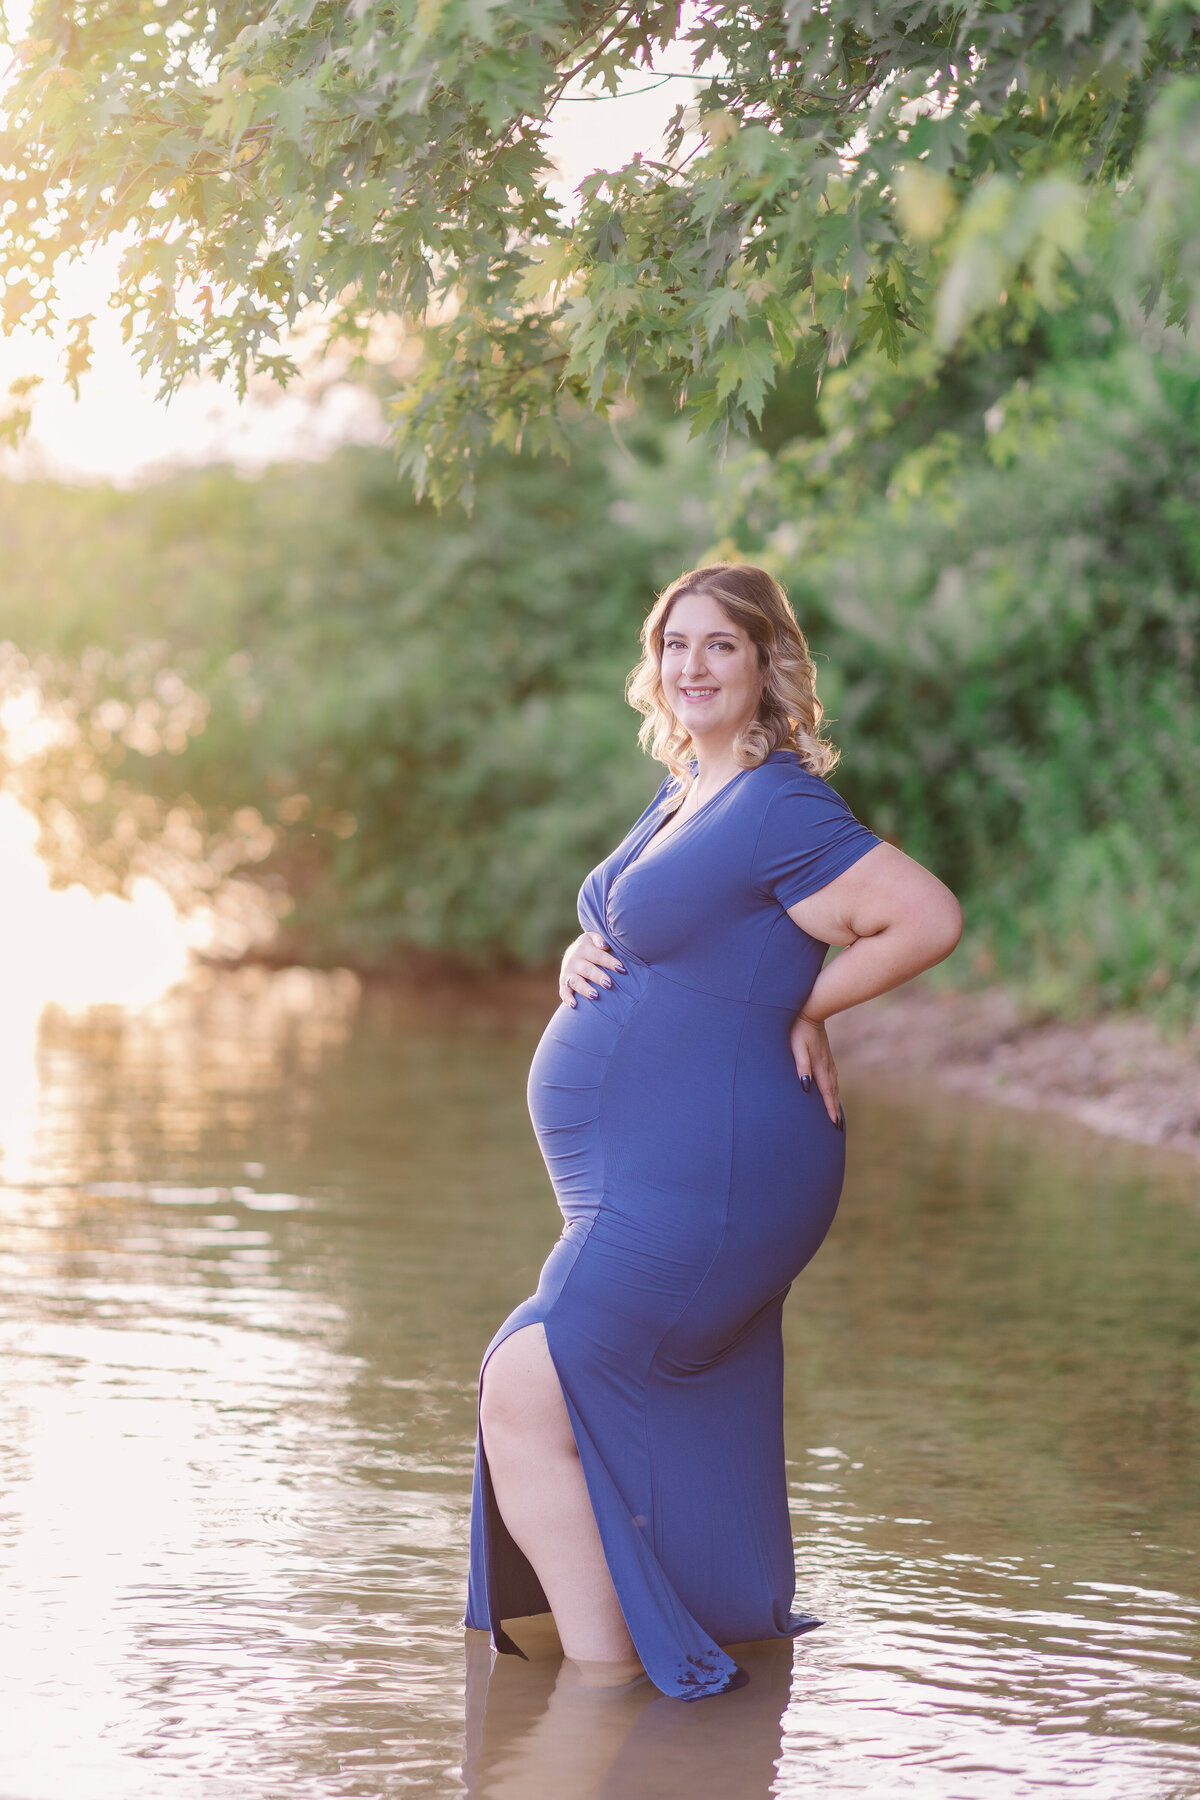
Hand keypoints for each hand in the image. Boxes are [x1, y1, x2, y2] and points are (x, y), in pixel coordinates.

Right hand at [559, 932, 625, 1007]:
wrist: (572, 952)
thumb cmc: (590, 947)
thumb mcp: (592, 938)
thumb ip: (599, 939)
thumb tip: (605, 945)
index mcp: (583, 948)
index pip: (598, 956)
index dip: (609, 962)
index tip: (621, 969)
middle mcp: (574, 960)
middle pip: (587, 970)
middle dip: (598, 977)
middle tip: (609, 984)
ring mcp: (568, 973)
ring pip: (576, 982)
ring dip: (585, 989)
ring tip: (595, 995)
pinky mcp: (563, 983)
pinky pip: (564, 992)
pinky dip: (567, 999)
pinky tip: (574, 1005)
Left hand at [789, 1011, 842, 1128]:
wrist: (810, 1011)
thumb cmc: (798, 1030)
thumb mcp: (796, 1047)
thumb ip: (801, 1066)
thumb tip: (805, 1087)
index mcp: (820, 1066)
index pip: (826, 1092)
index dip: (830, 1109)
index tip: (835, 1124)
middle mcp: (827, 1066)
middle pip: (832, 1092)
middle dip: (835, 1109)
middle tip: (838, 1127)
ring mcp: (828, 1060)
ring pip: (834, 1085)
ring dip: (835, 1100)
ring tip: (837, 1114)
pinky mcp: (826, 1056)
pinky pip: (832, 1077)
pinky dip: (834, 1088)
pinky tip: (832, 1090)